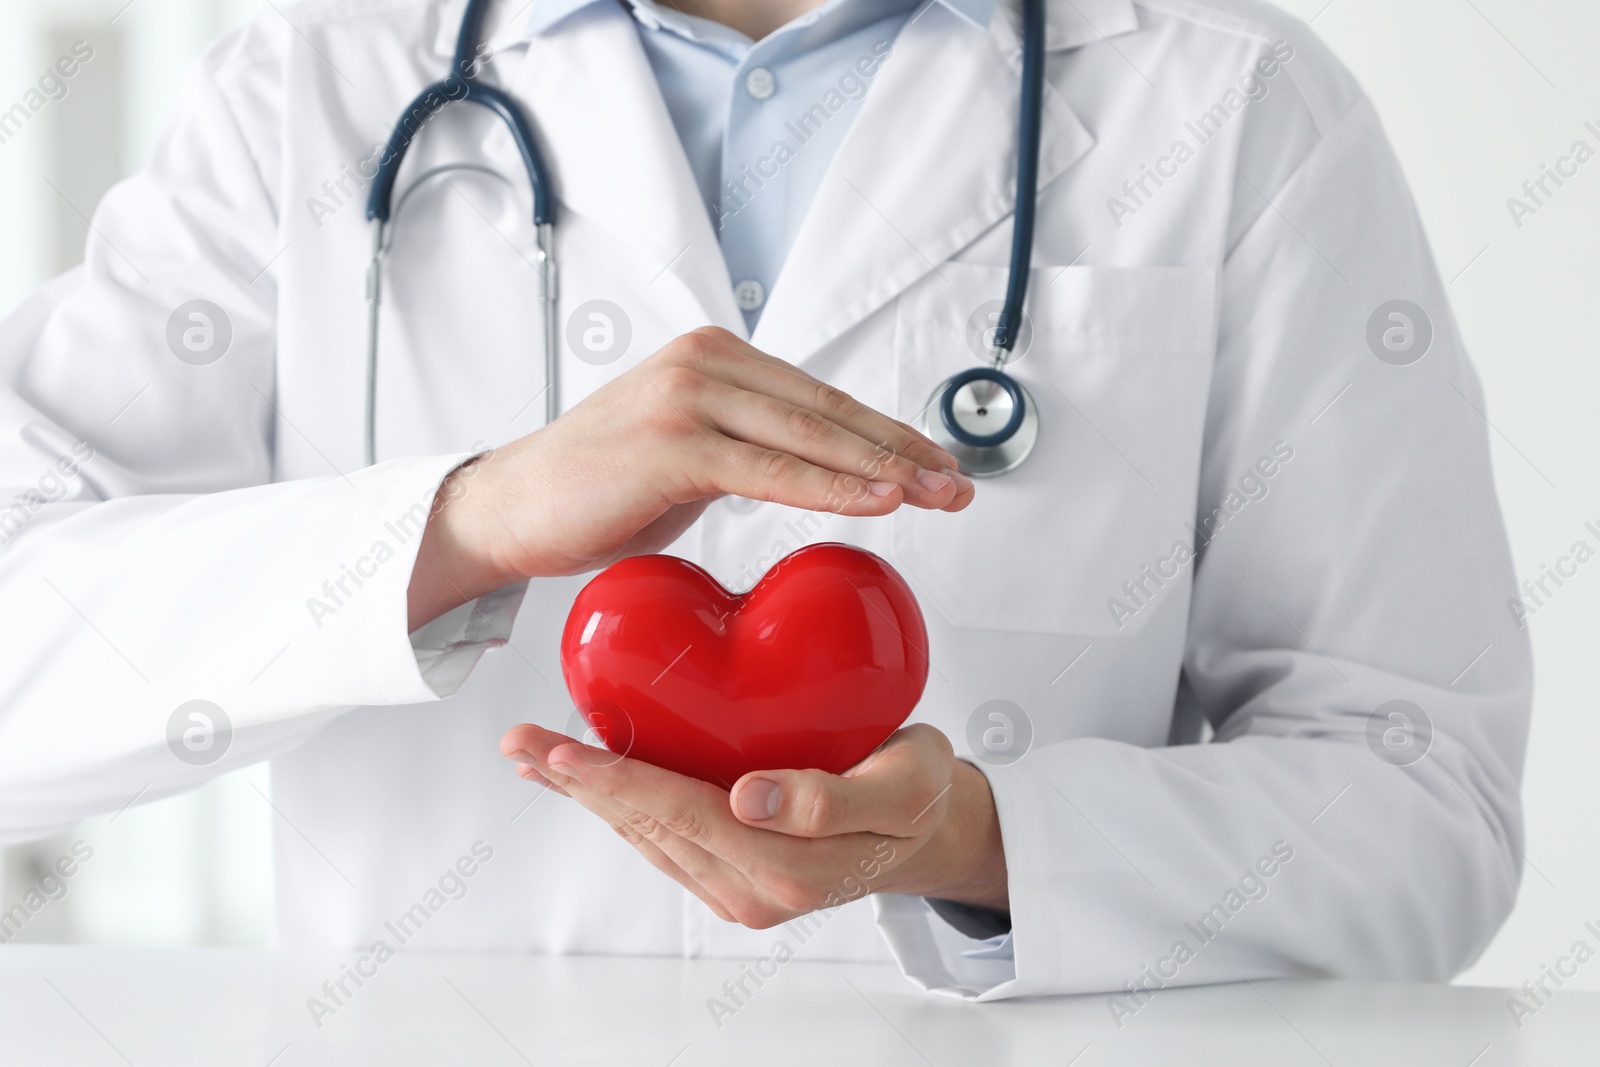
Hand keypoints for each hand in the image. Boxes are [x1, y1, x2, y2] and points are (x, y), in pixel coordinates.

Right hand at [408, 327, 973, 628]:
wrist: (512, 509)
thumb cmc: (597, 488)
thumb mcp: (689, 452)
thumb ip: (748, 444)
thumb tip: (814, 468)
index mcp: (714, 355)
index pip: (820, 397)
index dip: (886, 433)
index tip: (935, 464)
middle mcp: (704, 361)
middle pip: (827, 410)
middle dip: (902, 451)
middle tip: (956, 484)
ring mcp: (687, 396)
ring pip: (809, 436)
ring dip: (882, 469)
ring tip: (936, 494)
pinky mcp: (672, 442)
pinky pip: (769, 471)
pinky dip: (830, 487)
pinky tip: (878, 501)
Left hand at [498, 723, 1008, 927]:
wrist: (932, 829)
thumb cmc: (920, 794)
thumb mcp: (901, 788)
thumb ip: (830, 800)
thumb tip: (749, 799)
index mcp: (789, 868)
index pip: (683, 813)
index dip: (617, 780)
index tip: (561, 750)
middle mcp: (752, 889)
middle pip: (648, 826)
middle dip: (579, 783)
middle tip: (520, 742)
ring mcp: (737, 890)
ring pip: (646, 834)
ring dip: (588, 794)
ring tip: (535, 754)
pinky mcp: (730, 876)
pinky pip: (662, 836)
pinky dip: (620, 803)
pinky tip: (590, 775)